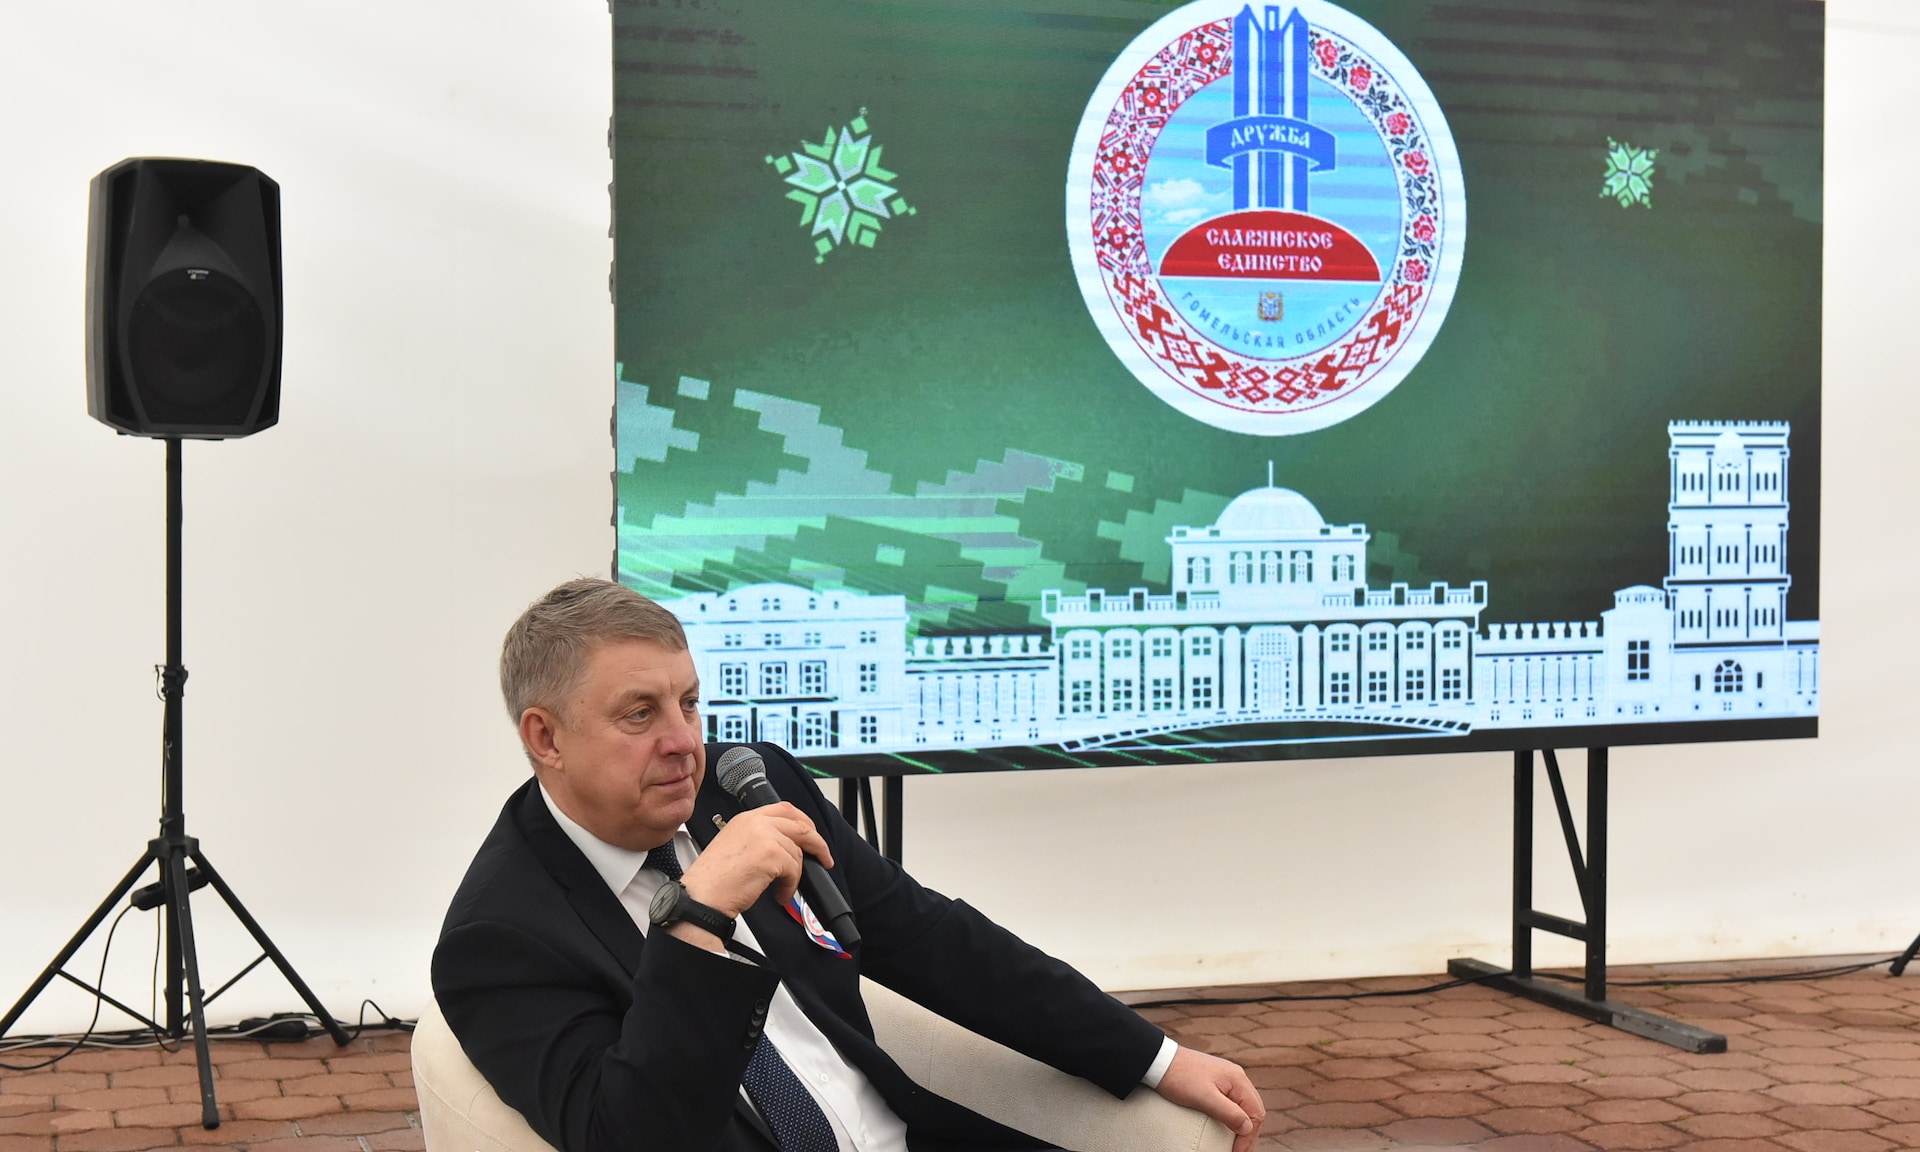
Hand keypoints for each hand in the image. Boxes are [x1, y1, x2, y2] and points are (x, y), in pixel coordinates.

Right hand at [678, 803, 832, 917]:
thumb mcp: (734, 847)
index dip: (804, 822)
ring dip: (796, 875)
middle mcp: (755, 822)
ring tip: (783, 889)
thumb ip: (759, 839)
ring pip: (798, 852)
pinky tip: (780, 894)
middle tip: (823, 858)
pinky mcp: (770, 854)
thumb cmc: (713, 880)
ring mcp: (763, 836)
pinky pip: (794, 869)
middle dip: (817, 843)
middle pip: (800, 825)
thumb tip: (785, 849)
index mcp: (746, 819)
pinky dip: (791, 886)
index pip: (784, 809)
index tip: (812, 836)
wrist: (701, 897)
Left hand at [1152, 1045, 1263, 1151]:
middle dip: (1248, 1133)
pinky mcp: (1215, 1082)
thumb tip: (1247, 1127)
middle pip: (1252, 1110)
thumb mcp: (1204, 1098)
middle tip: (1238, 1151)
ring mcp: (1226, 1079)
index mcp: (1238, 1079)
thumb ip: (1229, 1113)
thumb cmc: (1179, 1077)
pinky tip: (1226, 1126)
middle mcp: (1236, 1077)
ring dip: (1241, 1125)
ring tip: (1234, 1143)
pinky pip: (1231, 1102)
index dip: (1249, 1136)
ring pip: (1242, 1107)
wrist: (1159, 1060)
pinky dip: (1232, 1116)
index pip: (1256, 1113)